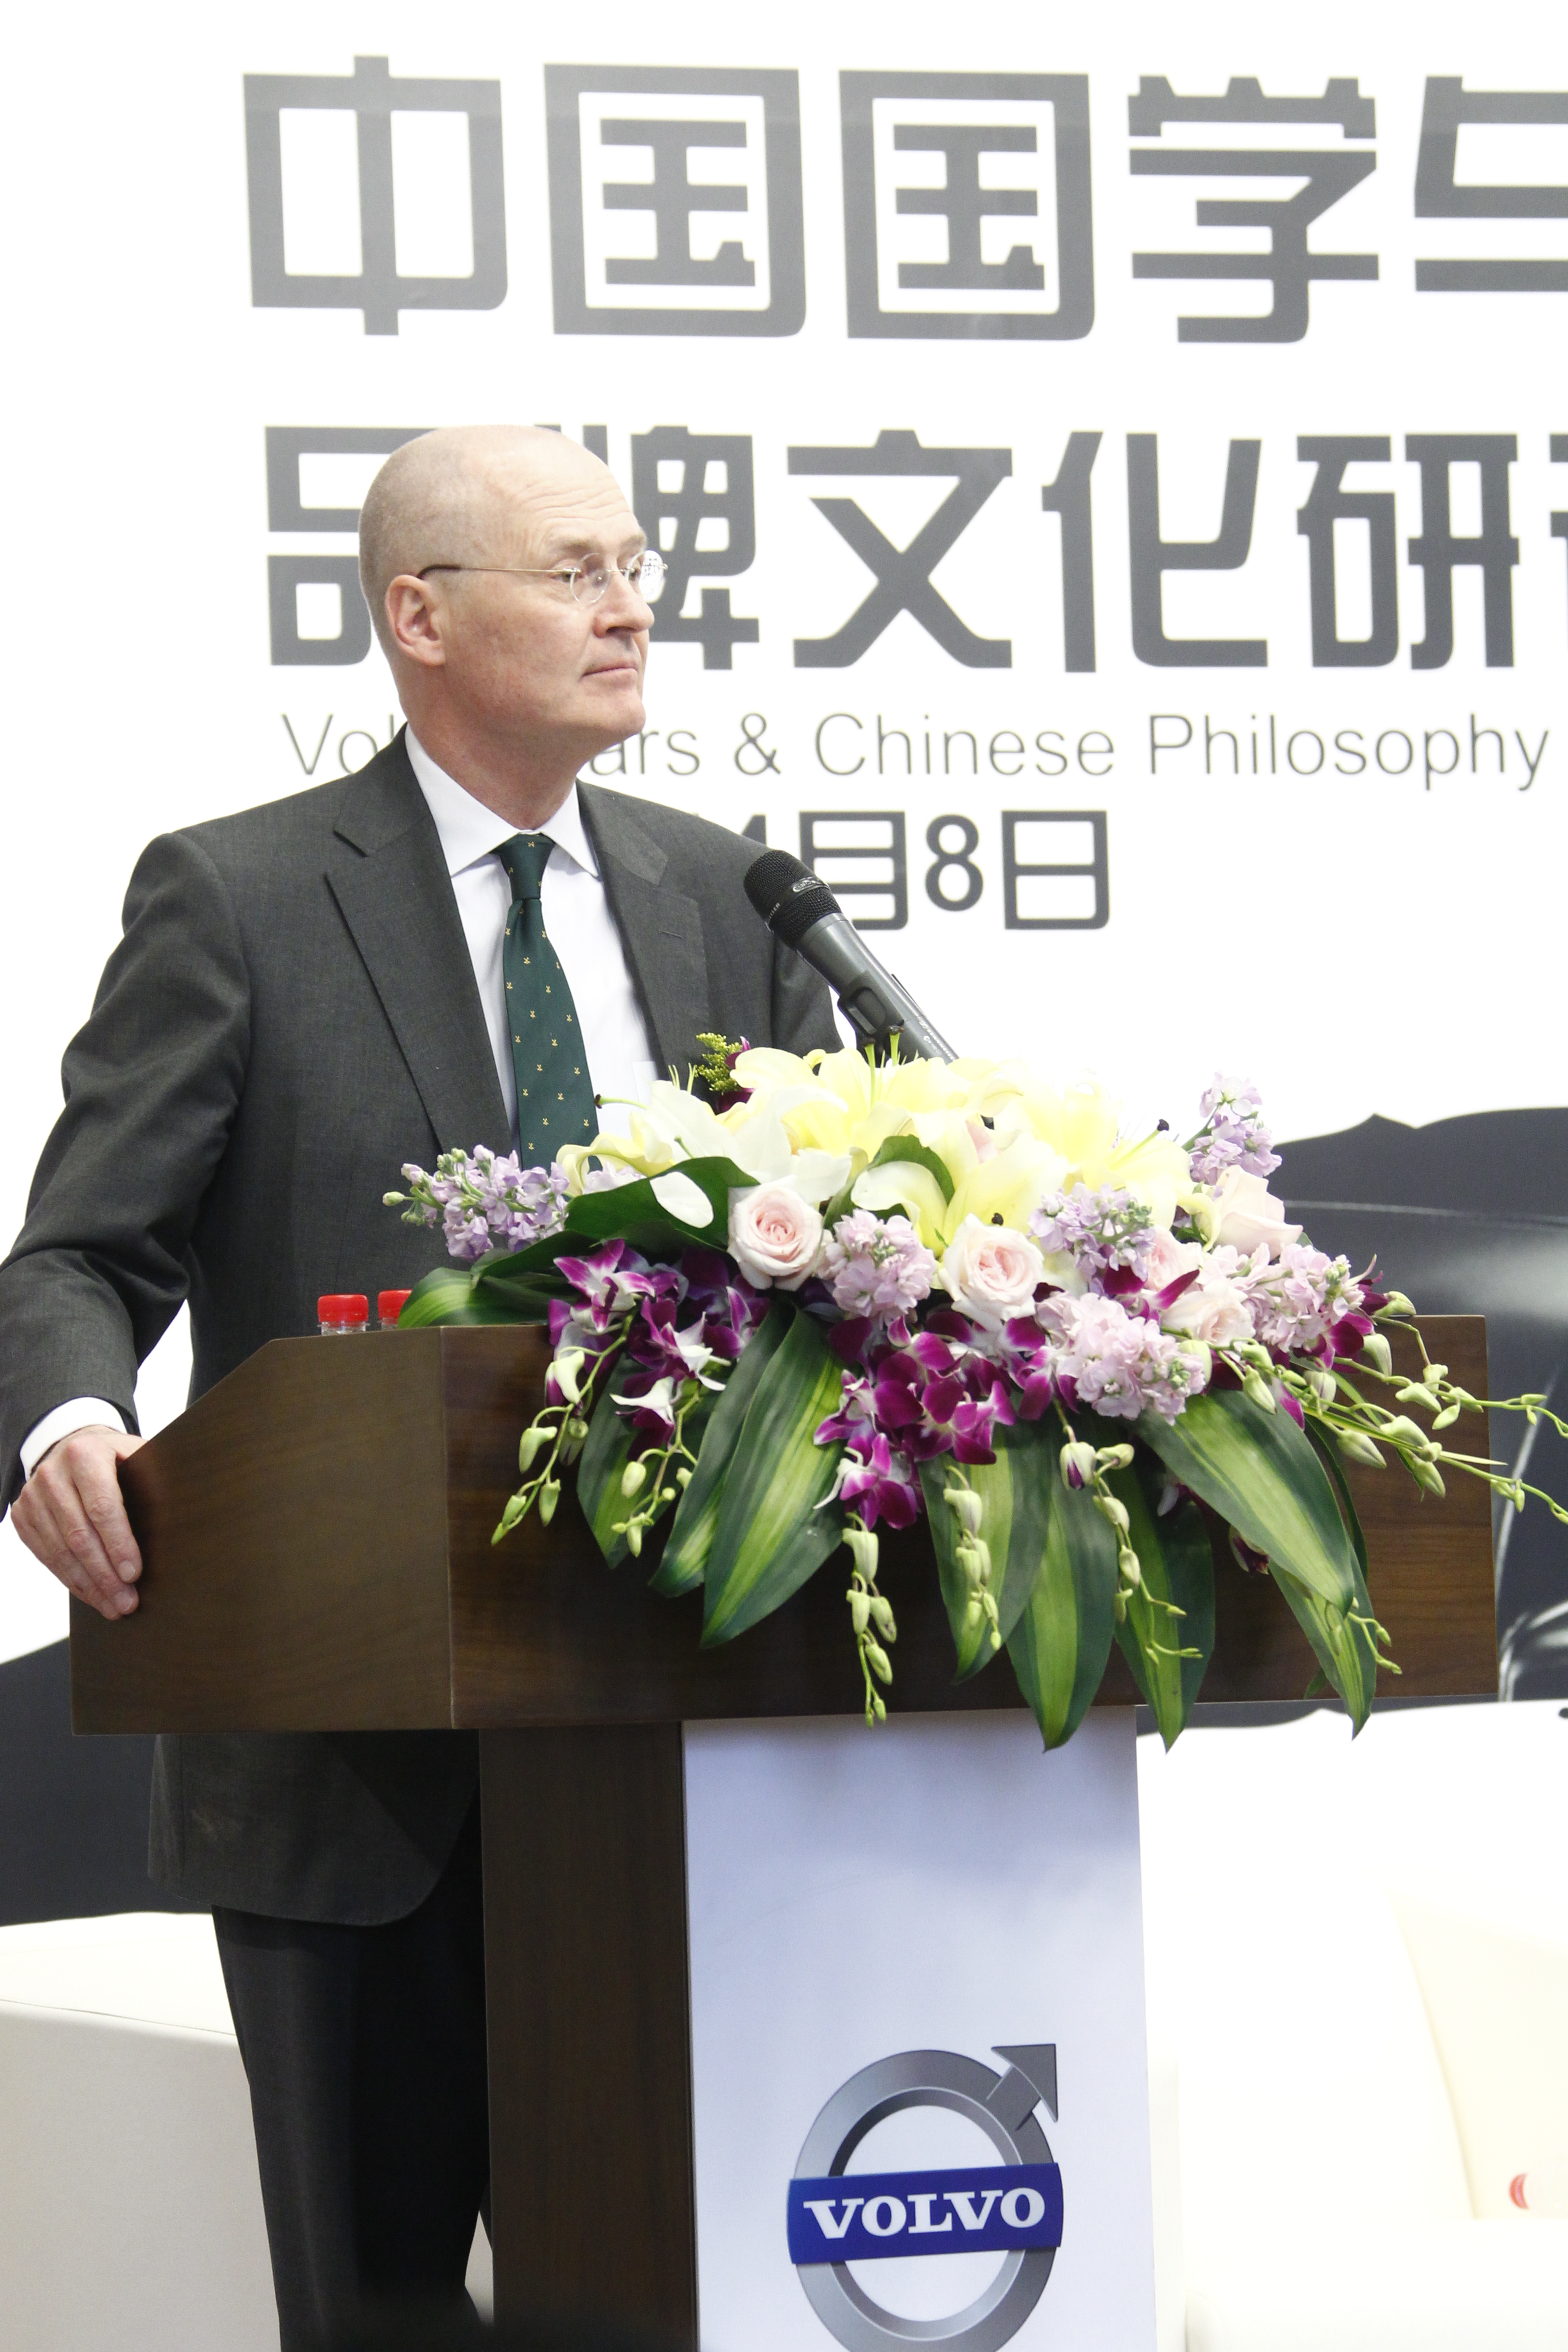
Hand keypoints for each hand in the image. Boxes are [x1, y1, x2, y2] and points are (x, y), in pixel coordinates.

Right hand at [11, 1427, 146, 1618]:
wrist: (70, 1447)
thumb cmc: (114, 1458)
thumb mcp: (136, 1454)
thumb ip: (153, 1477)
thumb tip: (183, 1516)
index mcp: (85, 1455)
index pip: (102, 1506)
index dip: (119, 1543)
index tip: (135, 1573)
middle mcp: (52, 1474)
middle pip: (79, 1535)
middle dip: (105, 1575)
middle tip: (127, 1602)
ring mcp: (33, 1497)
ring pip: (60, 1552)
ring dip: (89, 1585)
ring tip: (114, 1606)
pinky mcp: (22, 1516)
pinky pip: (46, 1556)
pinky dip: (71, 1580)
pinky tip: (92, 1594)